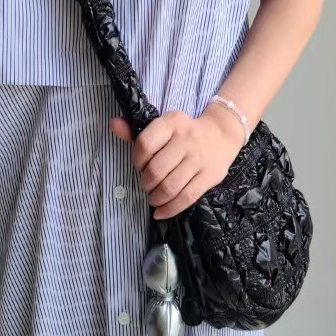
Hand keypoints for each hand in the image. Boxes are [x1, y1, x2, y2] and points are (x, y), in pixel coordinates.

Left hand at [109, 103, 245, 219]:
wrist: (221, 135)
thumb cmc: (184, 133)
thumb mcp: (162, 126)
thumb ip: (136, 131)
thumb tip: (113, 125)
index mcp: (171, 123)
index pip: (145, 143)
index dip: (137, 160)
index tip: (139, 166)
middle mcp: (186, 139)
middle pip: (156, 169)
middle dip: (146, 183)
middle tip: (146, 185)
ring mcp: (199, 158)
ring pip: (171, 186)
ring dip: (156, 197)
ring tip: (153, 198)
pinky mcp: (210, 176)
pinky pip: (187, 197)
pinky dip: (171, 209)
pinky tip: (161, 213)